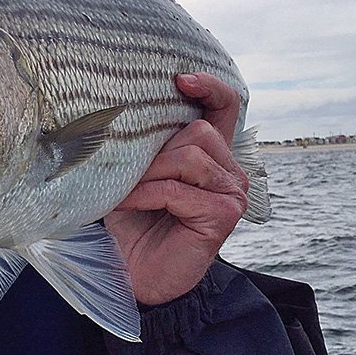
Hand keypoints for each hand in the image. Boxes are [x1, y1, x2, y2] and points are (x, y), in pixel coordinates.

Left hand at [104, 73, 249, 305]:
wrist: (138, 276)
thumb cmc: (135, 224)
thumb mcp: (137, 174)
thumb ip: (146, 145)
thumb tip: (123, 108)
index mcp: (212, 155)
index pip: (225, 107)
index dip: (210, 87)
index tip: (180, 79)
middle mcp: (229, 171)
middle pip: (197, 132)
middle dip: (155, 149)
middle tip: (129, 174)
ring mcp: (232, 193)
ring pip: (189, 158)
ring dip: (147, 174)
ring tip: (126, 192)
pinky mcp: (223, 215)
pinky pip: (177, 189)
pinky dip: (145, 195)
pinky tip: (128, 206)